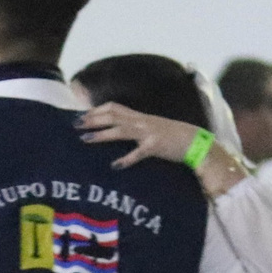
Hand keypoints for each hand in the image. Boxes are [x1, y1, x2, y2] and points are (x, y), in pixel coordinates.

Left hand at [80, 103, 248, 196]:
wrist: (195, 142)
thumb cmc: (172, 138)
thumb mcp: (152, 128)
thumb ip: (135, 127)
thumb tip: (118, 129)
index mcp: (140, 117)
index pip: (114, 108)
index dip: (96, 110)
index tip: (81, 115)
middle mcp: (142, 121)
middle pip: (112, 116)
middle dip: (93, 119)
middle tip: (76, 124)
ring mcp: (149, 133)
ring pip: (121, 130)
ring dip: (101, 134)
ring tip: (85, 139)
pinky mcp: (156, 147)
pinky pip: (138, 153)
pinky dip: (126, 159)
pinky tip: (115, 165)